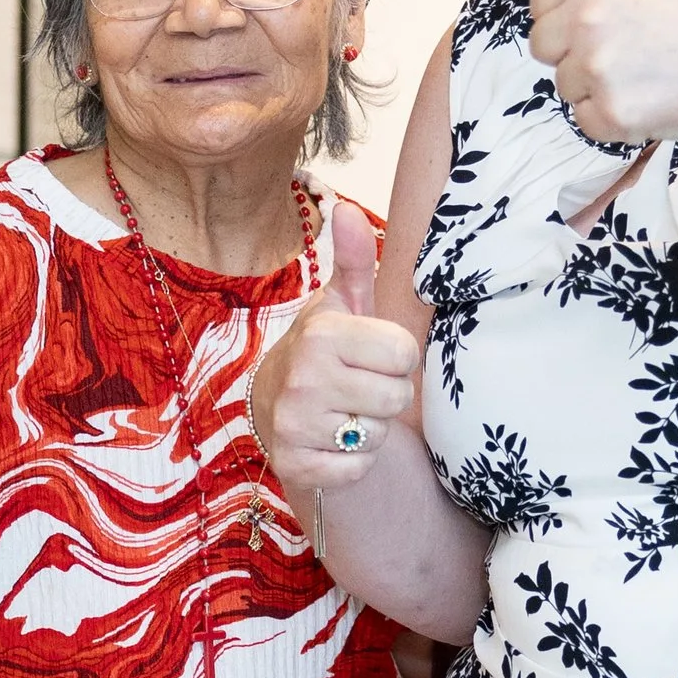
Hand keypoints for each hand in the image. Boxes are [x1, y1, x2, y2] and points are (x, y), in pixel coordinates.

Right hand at [251, 204, 418, 495]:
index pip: (404, 354)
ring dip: (370, 428)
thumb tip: (347, 207)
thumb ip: (354, 259)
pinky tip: (334, 439)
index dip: (397, 358)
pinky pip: (357, 469)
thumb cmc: (324, 350)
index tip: (373, 356)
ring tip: (345, 410)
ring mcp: (295, 425)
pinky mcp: (296, 465)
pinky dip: (353, 460)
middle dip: (386, 394)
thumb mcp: (342, 303)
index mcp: (322, 334)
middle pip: (396, 397)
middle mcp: (304, 379)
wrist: (273, 404)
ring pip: (378, 436)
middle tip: (360, 385)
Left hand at [527, 0, 677, 143]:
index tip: (615, 19)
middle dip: (580, 52)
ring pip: (566, 86)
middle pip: (546, 48)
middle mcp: (584, 20)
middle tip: (634, 48)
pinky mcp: (611, 113)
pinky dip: (614, 120)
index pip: (542, 6)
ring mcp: (597, 69)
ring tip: (647, 72)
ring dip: (598, 87)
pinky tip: (651, 98)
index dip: (573, 15)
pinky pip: (587, 121)